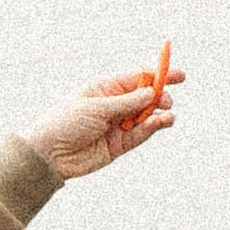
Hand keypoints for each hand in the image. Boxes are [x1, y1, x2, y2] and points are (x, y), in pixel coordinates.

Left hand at [25, 63, 185, 181]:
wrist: (49, 154)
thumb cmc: (65, 122)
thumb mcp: (97, 107)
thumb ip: (126, 102)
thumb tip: (151, 93)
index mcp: (106, 88)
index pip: (138, 78)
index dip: (160, 75)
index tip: (180, 75)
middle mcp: (115, 105)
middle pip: (146, 97)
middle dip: (161, 97)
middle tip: (166, 101)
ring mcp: (118, 125)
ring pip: (147, 116)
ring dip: (159, 114)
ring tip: (167, 115)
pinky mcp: (120, 145)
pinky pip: (142, 134)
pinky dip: (153, 128)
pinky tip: (160, 123)